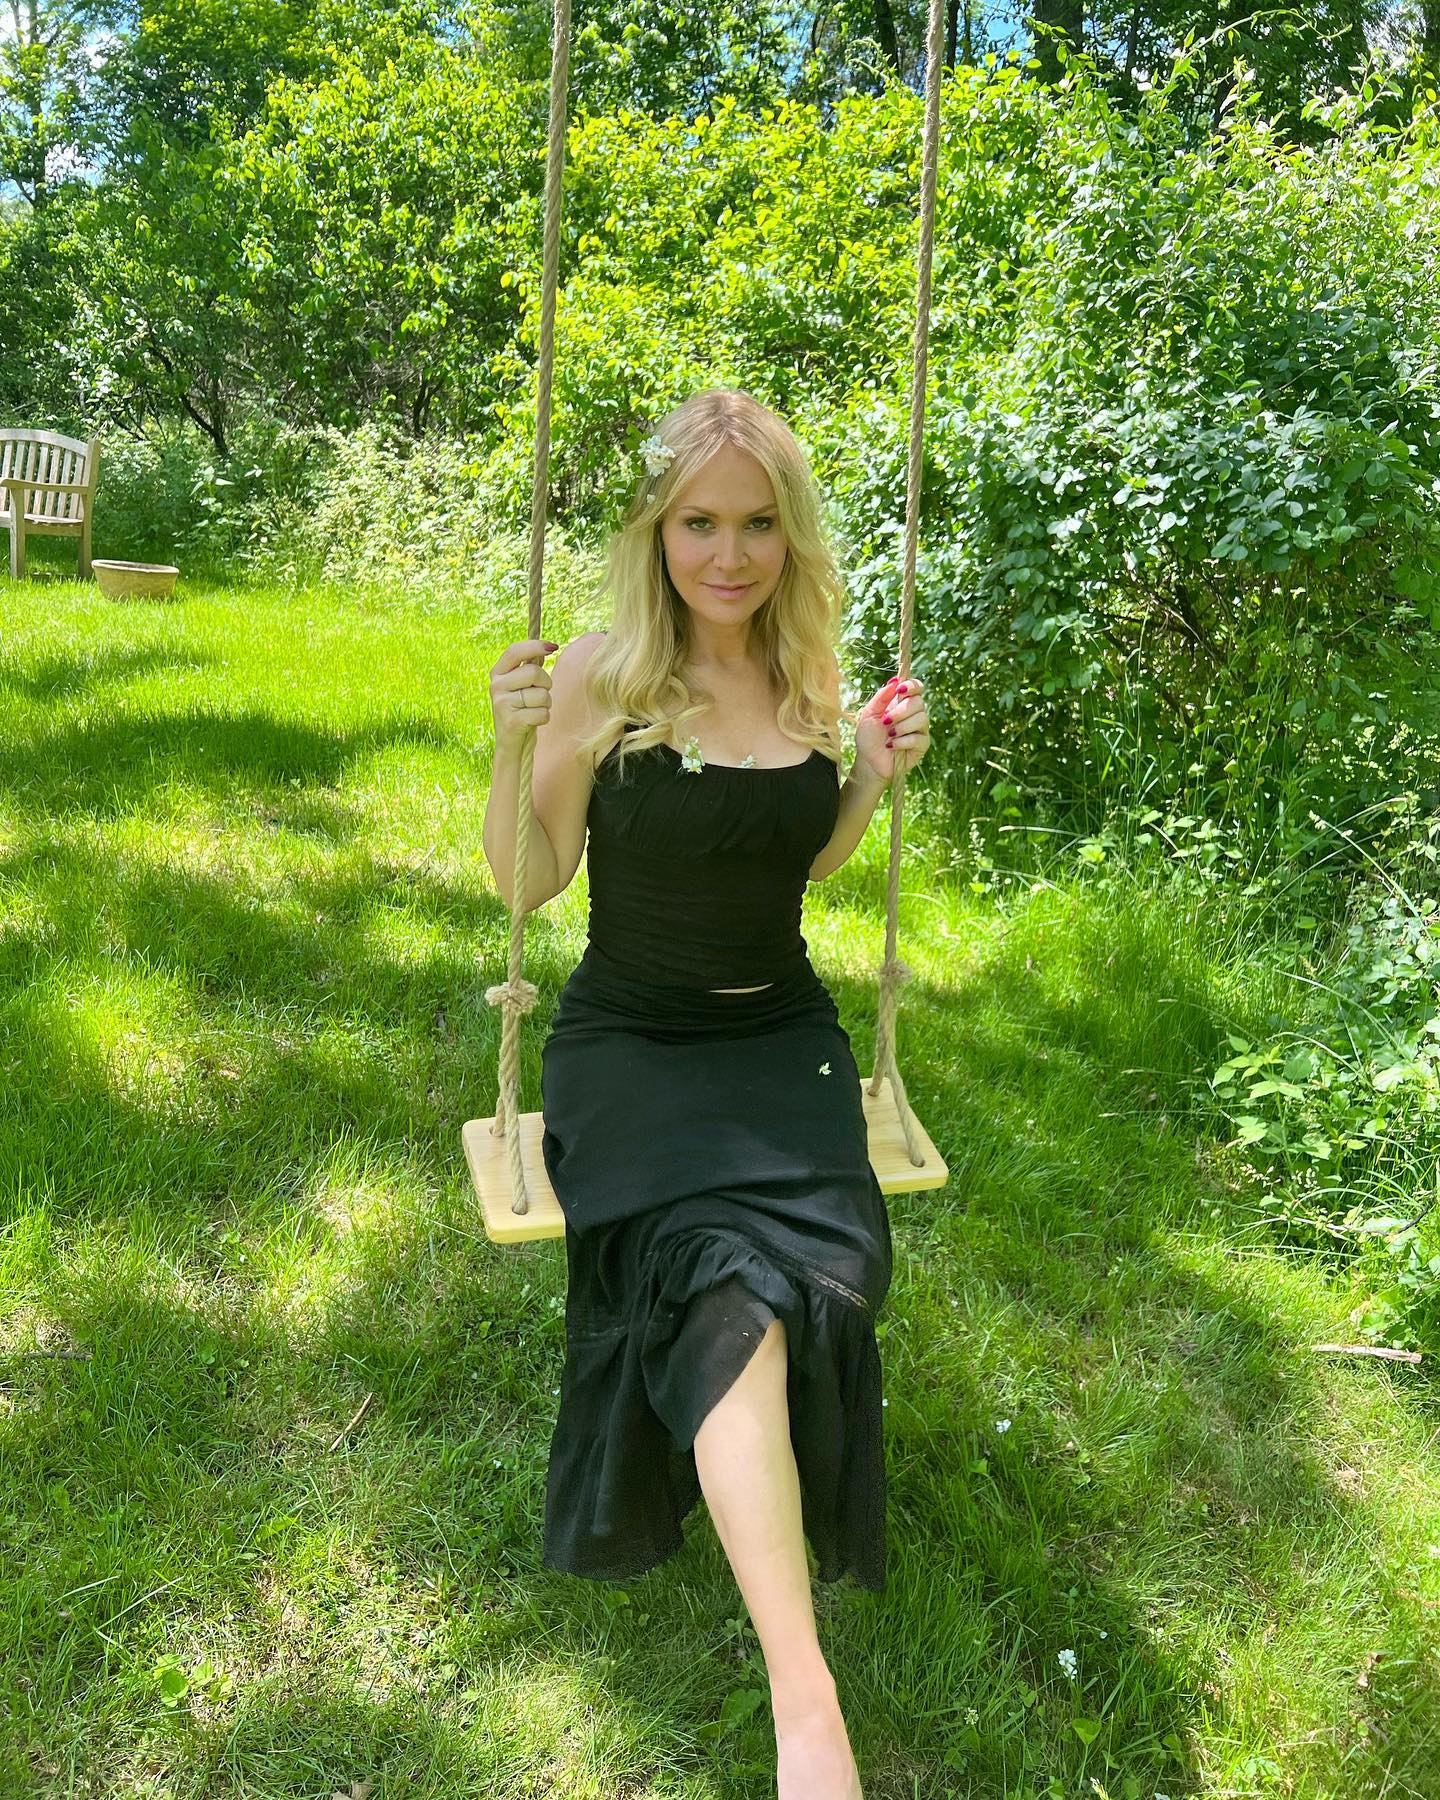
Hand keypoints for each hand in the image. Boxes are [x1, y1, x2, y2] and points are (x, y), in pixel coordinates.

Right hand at [489, 636, 560, 757]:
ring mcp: (501, 703)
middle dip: (546, 684)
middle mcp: (496, 686)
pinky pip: (542, 713)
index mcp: (497, 673)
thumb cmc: (521, 709)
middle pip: (533, 672)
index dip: (535, 646)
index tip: (553, 647)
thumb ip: (529, 667)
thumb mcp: (520, 685)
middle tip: (540, 695)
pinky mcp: (511, 721)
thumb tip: (547, 647)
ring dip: (546, 704)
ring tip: (534, 709)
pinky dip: (544, 718)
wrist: (511, 743)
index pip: (515, 651)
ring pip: (541, 694)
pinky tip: (533, 722)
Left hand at [855, 673, 929, 783]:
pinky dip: (902, 742)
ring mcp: (920, 729)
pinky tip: (892, 746)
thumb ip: (881, 697)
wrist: (868, 762)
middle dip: (901, 711)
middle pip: (919, 702)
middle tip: (886, 721)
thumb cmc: (868, 738)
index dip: (912, 686)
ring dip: (901, 727)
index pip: (917, 687)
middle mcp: (914, 714)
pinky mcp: (922, 745)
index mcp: (901, 703)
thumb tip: (895, 680)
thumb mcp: (869, 714)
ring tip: (889, 736)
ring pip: (921, 719)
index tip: (900, 690)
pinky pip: (918, 738)